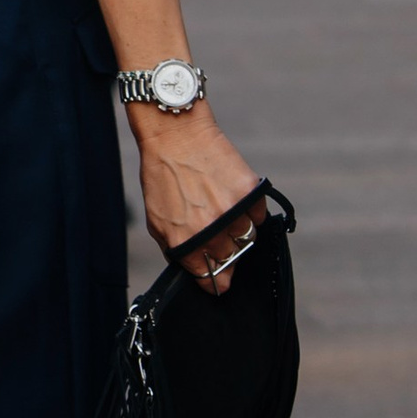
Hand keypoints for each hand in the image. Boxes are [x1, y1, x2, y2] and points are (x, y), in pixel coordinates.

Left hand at [133, 108, 264, 289]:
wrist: (177, 135)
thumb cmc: (162, 176)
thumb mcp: (157, 220)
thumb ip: (176, 249)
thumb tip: (197, 270)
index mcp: (185, 241)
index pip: (210, 278)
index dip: (215, 282)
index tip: (219, 282)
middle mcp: (210, 231)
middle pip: (231, 259)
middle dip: (225, 253)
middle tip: (218, 236)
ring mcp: (232, 212)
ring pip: (248, 238)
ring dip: (239, 232)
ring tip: (224, 212)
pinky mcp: (249, 192)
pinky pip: (259, 216)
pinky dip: (250, 211)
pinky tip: (233, 197)